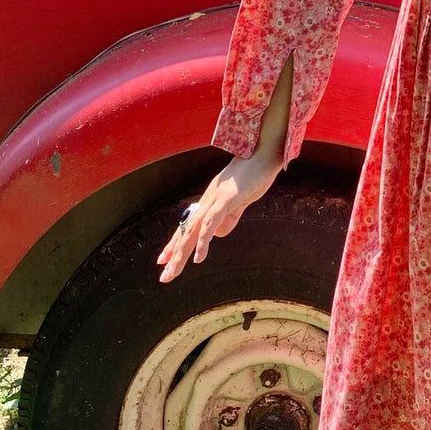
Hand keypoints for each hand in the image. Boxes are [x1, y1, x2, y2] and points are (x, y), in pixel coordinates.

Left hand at [157, 151, 282, 281]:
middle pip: (186, 231)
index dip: (175, 244)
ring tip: (173, 272)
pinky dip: (203, 241)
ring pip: (193, 231)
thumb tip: (218, 235)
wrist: (265, 153)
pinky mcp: (225, 199)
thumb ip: (230, 217)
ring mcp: (214, 199)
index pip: (189, 226)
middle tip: (164, 277)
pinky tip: (199, 258)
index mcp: (210, 202)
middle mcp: (207, 201)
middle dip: (174, 255)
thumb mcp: (241, 201)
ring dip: (182, 253)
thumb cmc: (255, 173)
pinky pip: (210, 224)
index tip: (165, 261)